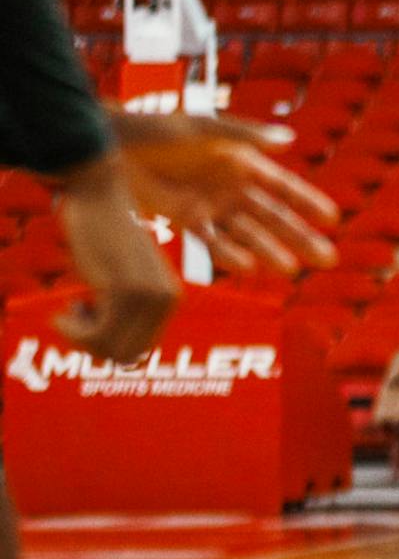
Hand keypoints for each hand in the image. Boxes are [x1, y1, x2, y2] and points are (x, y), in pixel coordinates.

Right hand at [53, 154, 179, 363]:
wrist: (100, 197)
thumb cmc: (105, 236)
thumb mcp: (125, 279)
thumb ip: (131, 312)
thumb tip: (127, 360)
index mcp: (170, 299)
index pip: (138, 352)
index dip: (107, 344)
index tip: (91, 316)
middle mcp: (166, 300)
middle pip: (126, 357)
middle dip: (93, 345)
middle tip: (78, 313)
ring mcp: (148, 296)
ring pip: (110, 351)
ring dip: (80, 337)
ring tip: (73, 306)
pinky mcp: (125, 289)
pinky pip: (96, 335)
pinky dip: (72, 329)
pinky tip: (67, 304)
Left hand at [113, 110, 338, 275]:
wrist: (114, 147)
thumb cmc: (158, 130)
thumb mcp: (202, 129)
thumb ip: (243, 136)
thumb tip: (288, 141)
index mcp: (242, 161)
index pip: (283, 186)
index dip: (308, 202)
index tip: (333, 218)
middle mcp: (232, 187)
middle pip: (273, 217)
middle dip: (300, 237)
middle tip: (328, 259)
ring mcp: (211, 206)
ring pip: (248, 235)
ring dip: (270, 251)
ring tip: (292, 270)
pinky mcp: (186, 221)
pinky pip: (212, 242)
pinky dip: (230, 254)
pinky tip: (249, 267)